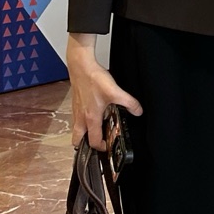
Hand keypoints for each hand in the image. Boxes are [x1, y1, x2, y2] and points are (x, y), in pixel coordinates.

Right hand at [66, 34, 141, 149]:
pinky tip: (93, 114)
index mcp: (91, 118)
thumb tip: (138, 111)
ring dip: (84, 134)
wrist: (81, 66)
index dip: (102, 147)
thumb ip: (129, 102)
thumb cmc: (93, 79)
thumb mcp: (115, 91)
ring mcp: (76, 111)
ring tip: (96, 130)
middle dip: (86, 145)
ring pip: (77, 130)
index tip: (109, 145)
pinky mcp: (75, 104)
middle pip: (78, 140)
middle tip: (97, 142)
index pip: (94, 141)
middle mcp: (81, 117)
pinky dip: (83, 122)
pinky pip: (77, 119)